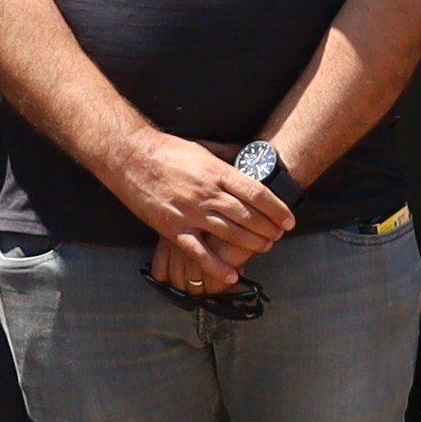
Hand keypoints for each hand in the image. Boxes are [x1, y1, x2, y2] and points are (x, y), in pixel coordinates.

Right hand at [98, 126, 291, 283]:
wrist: (131, 157)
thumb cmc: (168, 150)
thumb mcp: (203, 146)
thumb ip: (227, 154)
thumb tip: (249, 155)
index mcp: (216, 172)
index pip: (256, 192)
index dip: (276, 208)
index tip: (289, 218)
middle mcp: (207, 193)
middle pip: (247, 216)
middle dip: (269, 228)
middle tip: (281, 235)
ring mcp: (190, 213)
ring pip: (229, 234)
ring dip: (252, 243)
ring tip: (266, 247)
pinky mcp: (173, 229)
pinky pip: (198, 252)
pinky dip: (216, 266)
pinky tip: (232, 274)